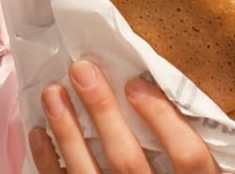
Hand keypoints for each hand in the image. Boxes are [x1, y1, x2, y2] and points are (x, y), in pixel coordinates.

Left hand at [28, 57, 219, 173]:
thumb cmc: (167, 173)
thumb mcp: (195, 170)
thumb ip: (182, 142)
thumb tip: (150, 85)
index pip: (188, 155)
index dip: (163, 118)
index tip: (135, 84)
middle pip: (129, 162)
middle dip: (103, 113)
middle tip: (81, 71)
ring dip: (67, 133)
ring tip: (53, 93)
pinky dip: (48, 162)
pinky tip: (40, 133)